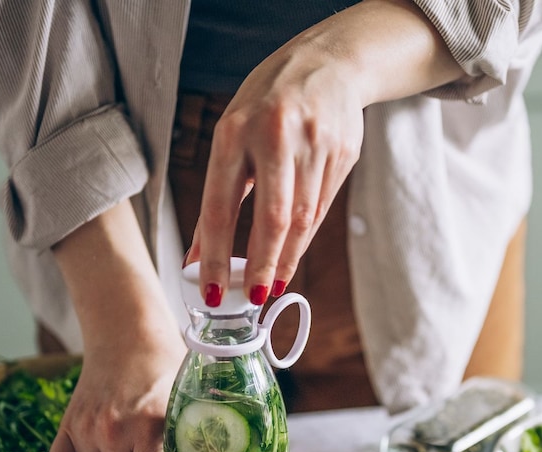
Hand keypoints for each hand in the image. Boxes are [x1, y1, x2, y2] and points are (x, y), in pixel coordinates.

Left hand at [187, 41, 364, 304]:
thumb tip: (198, 253)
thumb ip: (219, 194)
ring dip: (286, 258)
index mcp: (236, 130)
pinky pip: (322, 208)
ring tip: (271, 284)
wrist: (329, 63)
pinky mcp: (343, 154)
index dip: (214, 255)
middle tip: (254, 298)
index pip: (221, 206)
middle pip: (272, 218)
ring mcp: (316, 145)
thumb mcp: (232, 133)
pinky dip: (304, 237)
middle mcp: (278, 136)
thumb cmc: (267, 102)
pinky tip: (292, 253)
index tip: (212, 291)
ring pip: (302, 219)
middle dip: (261, 265)